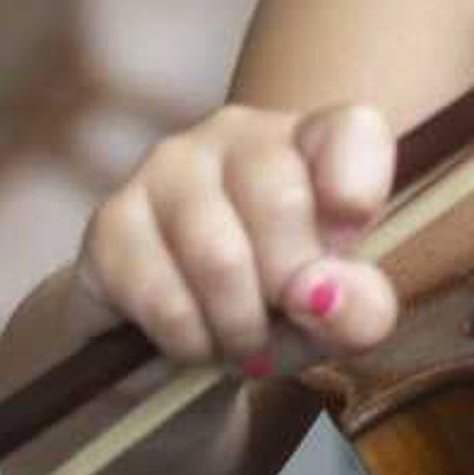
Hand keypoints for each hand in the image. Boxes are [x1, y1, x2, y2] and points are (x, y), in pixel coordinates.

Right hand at [70, 102, 400, 371]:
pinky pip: (161, 296)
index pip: (353, 131)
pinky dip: (189, 342)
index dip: (358, 190)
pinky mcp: (112, 220)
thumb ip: (361, 309)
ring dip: (239, 328)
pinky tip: (195, 342)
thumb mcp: (339, 318)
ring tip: (244, 343)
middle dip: (290, 291)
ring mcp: (167, 168)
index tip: (348, 244)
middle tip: (285, 323)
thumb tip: (321, 296)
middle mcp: (238, 134)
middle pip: (281, 203)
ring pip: (218, 256)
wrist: (178, 336)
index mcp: (314, 140)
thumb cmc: (280, 305)